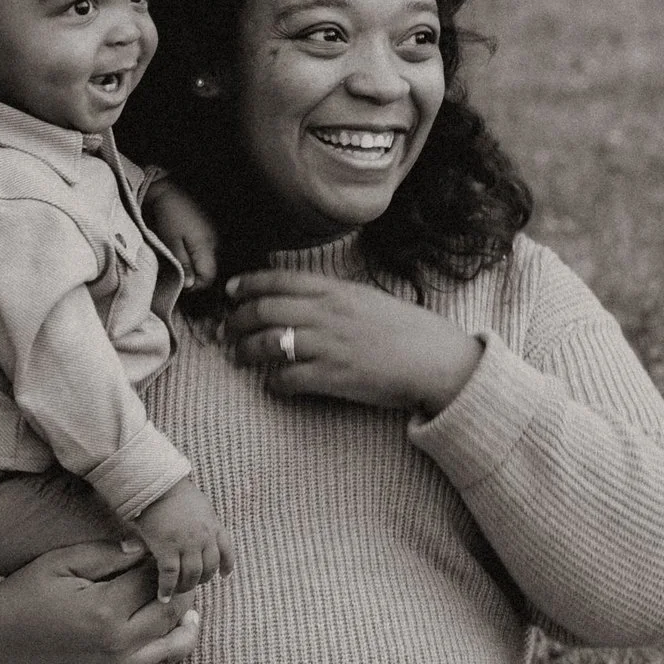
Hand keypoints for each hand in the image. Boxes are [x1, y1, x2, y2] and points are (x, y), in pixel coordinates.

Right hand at [0, 539, 204, 663]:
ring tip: (185, 615)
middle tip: (182, 583)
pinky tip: (161, 657)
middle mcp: (117, 644)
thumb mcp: (61, 562)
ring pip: (172, 653)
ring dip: (185, 631)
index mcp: (106, 607)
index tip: (163, 559)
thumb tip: (144, 550)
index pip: (154, 581)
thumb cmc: (26, 595)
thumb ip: (106, 554)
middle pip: (171, 615)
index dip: (162, 566)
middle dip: (182, 594)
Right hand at [127, 472, 230, 597]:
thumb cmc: (175, 492)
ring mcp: (187, 544)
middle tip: (193, 583)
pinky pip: (170, 575)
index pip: (227, 550)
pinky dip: (167, 588)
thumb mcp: (200, 505)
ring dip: (186, 586)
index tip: (224, 575)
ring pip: (193, 575)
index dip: (227, 566)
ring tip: (178, 591)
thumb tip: (208, 529)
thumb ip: (205, 520)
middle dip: (203, 579)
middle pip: (210, 568)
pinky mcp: (167, 549)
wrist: (156, 485)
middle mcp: (204, 537)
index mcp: (213, 525)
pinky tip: (163, 596)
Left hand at [145, 179, 218, 288]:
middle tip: (176, 271)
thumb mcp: (171, 241)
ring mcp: (215, 236)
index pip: (208, 278)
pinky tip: (185, 247)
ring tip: (179, 257)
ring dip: (195, 264)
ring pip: (209, 261)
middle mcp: (215, 243)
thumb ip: (183, 264)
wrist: (172, 188)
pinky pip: (208, 250)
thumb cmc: (169, 214)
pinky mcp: (211, 230)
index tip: (180, 283)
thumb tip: (190, 285)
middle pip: (210, 271)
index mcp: (205, 247)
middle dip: (194, 276)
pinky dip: (197, 254)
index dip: (194, 286)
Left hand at [222, 267, 483, 416]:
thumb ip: (333, 296)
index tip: (231, 292)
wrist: (436, 360)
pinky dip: (273, 382)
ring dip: (246, 352)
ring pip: (267, 344)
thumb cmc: (406, 330)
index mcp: (336, 290)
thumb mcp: (367, 299)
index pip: (278, 279)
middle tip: (227, 331)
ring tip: (240, 358)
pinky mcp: (333, 377)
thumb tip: (300, 298)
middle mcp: (327, 314)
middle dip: (236, 321)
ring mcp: (328, 345)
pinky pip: (287, 379)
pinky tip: (273, 384)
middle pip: (263, 310)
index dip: (248, 284)